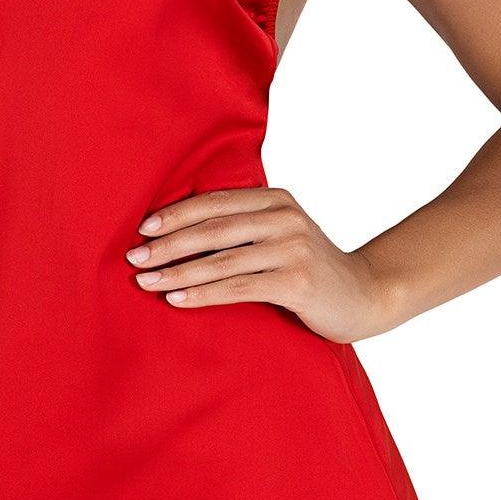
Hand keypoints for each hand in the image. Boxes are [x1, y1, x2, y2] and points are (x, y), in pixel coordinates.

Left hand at [123, 186, 392, 344]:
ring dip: (178, 272)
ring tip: (146, 282)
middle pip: (214, 228)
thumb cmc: (310, 269)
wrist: (366, 295)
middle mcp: (285, 218)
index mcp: (277, 200)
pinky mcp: (297, 281)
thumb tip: (179, 233)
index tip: (143, 229)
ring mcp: (293, 248)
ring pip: (221, 259)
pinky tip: (177, 299)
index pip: (216, 202)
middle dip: (169, 244)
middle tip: (134, 257)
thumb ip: (244, 228)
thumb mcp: (281, 236)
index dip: (177, 214)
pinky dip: (203, 293)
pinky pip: (238, 287)